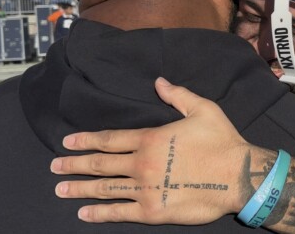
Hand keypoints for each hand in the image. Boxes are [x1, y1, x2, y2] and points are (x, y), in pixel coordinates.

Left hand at [50, 77, 263, 223]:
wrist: (239, 175)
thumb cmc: (222, 141)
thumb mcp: (203, 109)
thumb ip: (177, 95)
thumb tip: (159, 82)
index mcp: (151, 138)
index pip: (109, 139)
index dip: (86, 140)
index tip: (67, 142)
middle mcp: (142, 163)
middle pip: (100, 164)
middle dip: (74, 165)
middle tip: (55, 168)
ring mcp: (145, 189)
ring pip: (105, 188)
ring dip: (80, 189)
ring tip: (61, 189)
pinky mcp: (153, 211)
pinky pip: (120, 213)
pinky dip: (100, 213)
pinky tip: (84, 213)